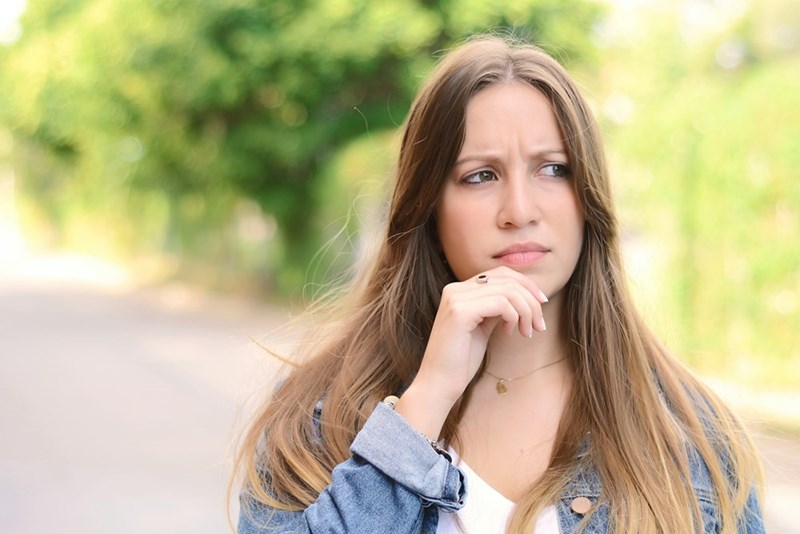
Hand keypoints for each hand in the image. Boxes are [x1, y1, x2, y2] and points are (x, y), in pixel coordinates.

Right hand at [395, 266, 547, 438]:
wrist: (439, 384)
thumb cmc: (460, 361)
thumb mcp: (482, 327)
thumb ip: (495, 309)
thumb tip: (522, 298)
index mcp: (458, 290)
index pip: (500, 274)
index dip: (526, 285)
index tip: (541, 303)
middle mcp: (455, 289)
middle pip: (506, 279)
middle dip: (530, 300)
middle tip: (538, 325)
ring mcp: (456, 299)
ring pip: (507, 290)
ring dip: (526, 311)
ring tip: (527, 332)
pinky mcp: (460, 312)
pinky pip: (501, 303)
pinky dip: (514, 316)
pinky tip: (510, 332)